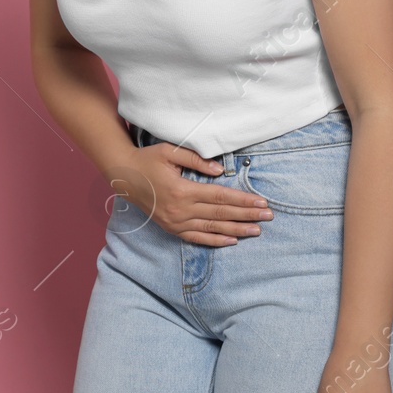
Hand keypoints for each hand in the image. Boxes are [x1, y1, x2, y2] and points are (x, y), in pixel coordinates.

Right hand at [102, 143, 271, 245]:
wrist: (123, 175)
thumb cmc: (148, 160)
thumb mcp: (170, 152)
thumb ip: (196, 160)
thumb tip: (221, 171)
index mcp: (182, 190)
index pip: (220, 196)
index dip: (242, 200)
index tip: (261, 202)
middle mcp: (180, 209)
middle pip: (220, 213)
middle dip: (246, 215)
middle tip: (268, 216)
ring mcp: (175, 222)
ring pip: (212, 228)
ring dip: (236, 229)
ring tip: (256, 230)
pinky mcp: (171, 228)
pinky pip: (197, 237)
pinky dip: (215, 240)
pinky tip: (232, 240)